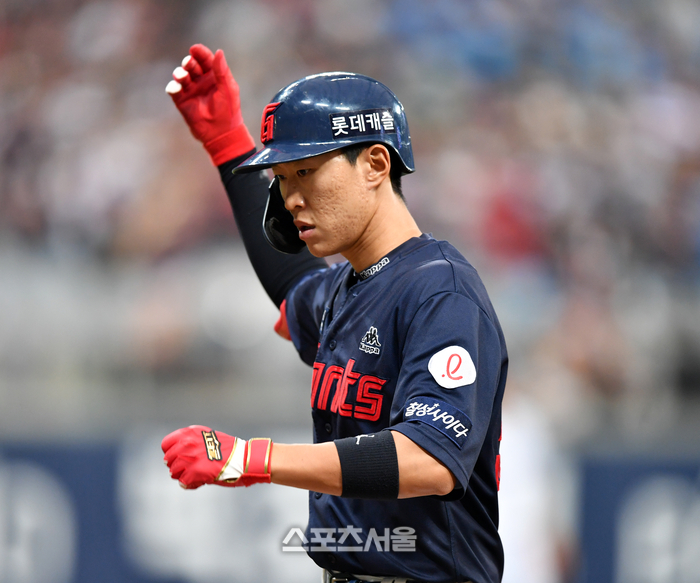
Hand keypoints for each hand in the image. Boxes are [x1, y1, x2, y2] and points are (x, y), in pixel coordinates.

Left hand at [161, 425, 271, 488]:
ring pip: (174, 472)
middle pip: (168, 460)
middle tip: (189, 470)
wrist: (244, 458)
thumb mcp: (208, 437)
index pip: (166, 444)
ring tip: (197, 476)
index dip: (171, 453)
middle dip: (177, 467)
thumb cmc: (229, 450)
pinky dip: (191, 484)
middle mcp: (187, 443)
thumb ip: (192, 442)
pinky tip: (201, 481)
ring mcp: (190, 457)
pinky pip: (184, 483)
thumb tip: (178, 454)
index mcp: (189, 432)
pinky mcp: (194, 472)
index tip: (178, 458)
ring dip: (184, 476)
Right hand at [165, 44, 254, 164]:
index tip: (194, 49)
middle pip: (191, 65)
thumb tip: (219, 51)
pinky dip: (173, 86)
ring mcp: (191, 90)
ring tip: (182, 77)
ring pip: (181, 75)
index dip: (200, 52)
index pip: (205, 59)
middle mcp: (201, 81)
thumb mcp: (228, 89)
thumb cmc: (228, 111)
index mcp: (214, 76)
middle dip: (188, 62)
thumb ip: (222, 71)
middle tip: (189, 64)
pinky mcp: (181, 101)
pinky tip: (176, 88)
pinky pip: (173, 89)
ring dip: (180, 73)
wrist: (221, 133)